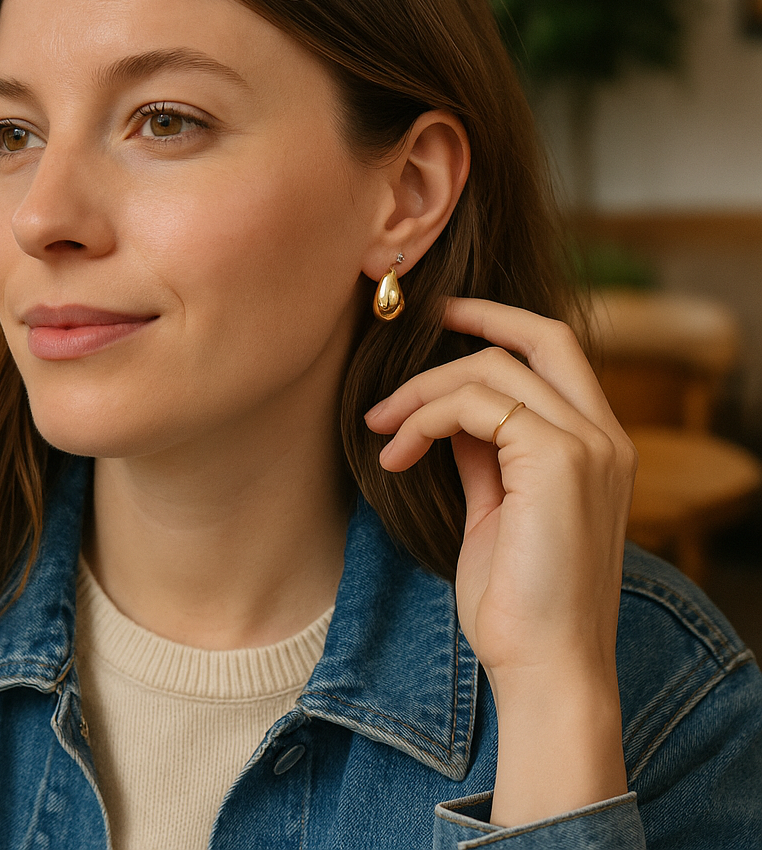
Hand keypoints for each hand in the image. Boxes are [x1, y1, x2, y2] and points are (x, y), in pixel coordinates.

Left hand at [364, 297, 635, 824]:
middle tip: (411, 324)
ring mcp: (588, 444)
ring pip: (492, 368)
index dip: (498, 325)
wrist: (545, 668)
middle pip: (538, 337)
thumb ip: (484, 455)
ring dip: (422, 391)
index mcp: (596, 445)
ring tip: (380, 429)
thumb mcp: (497, 510)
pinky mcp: (558, 458)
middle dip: (473, 316)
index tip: (441, 321)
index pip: (554, 353)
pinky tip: (396, 457)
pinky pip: (475, 404)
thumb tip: (449, 416)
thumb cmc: (517, 600)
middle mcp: (604, 436)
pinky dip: (425, 419)